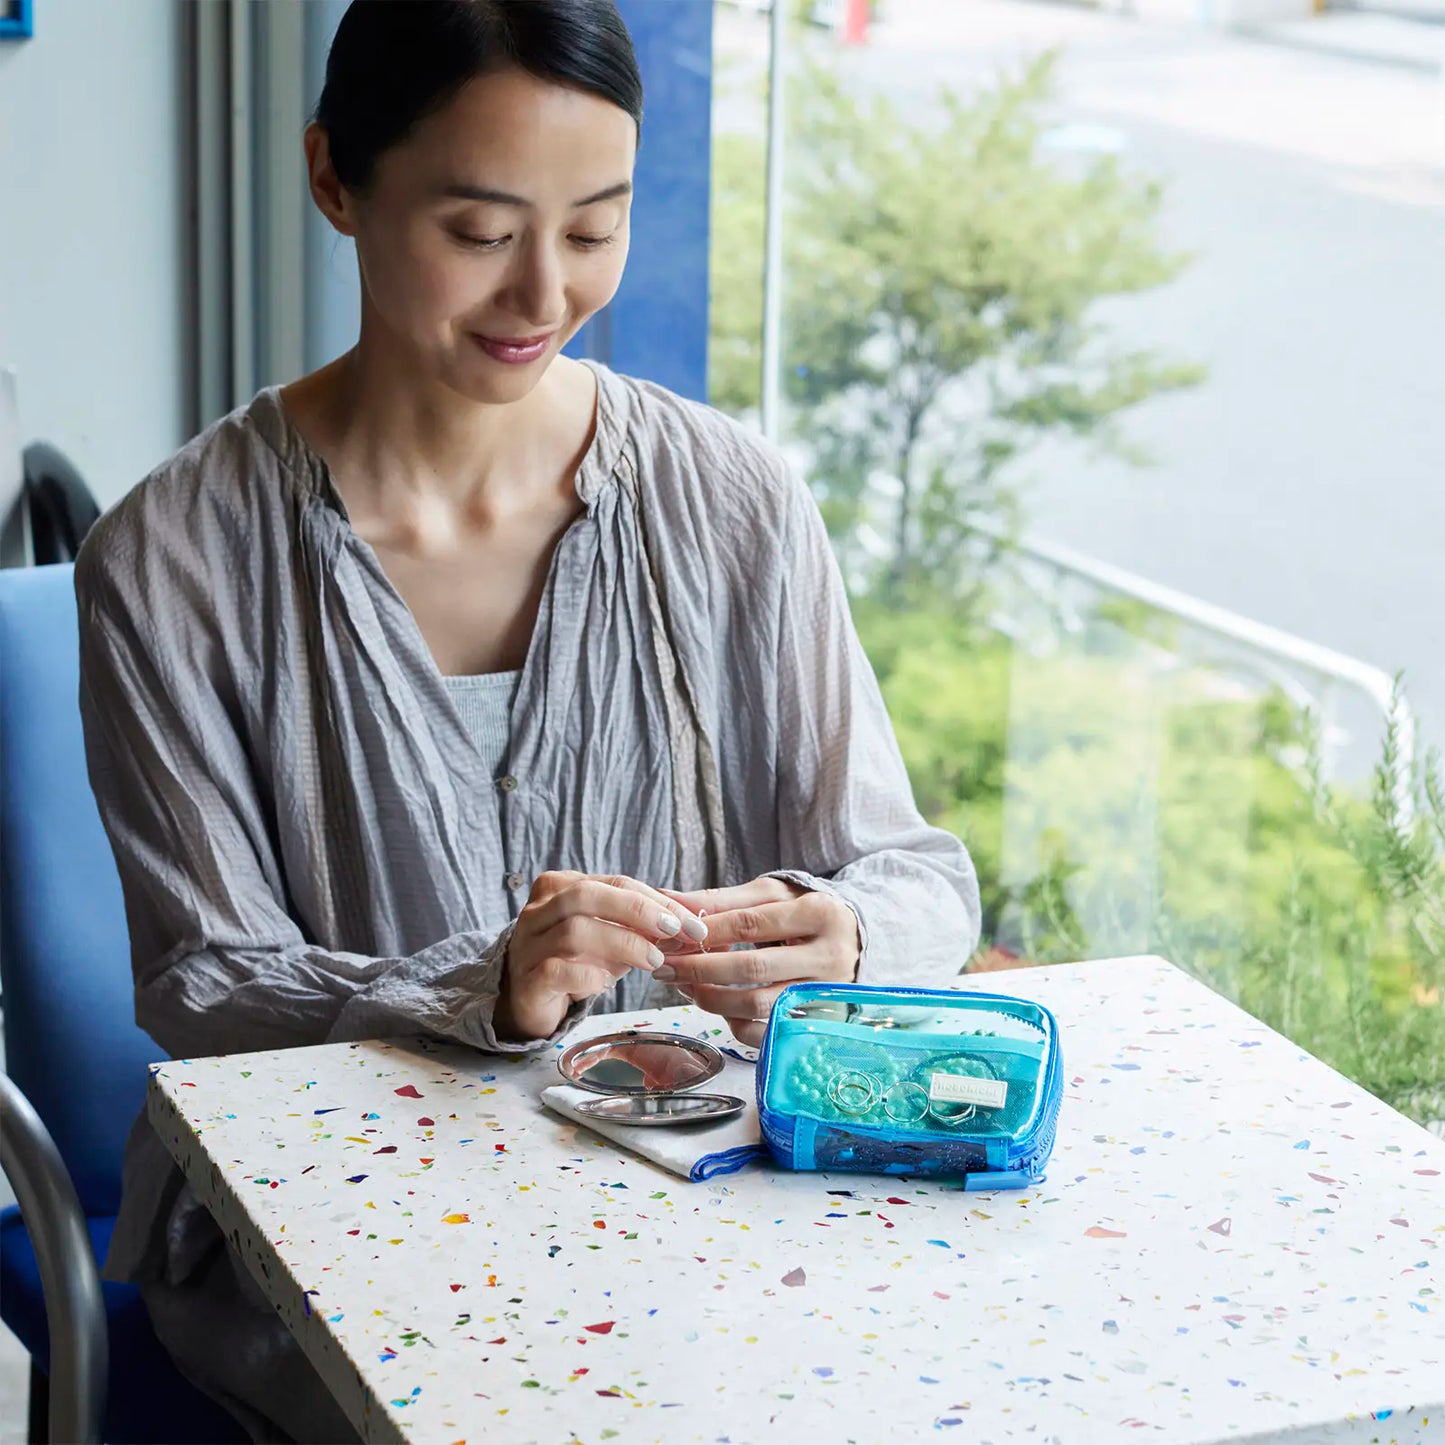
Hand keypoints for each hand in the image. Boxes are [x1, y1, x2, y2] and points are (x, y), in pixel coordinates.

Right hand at [496, 872, 708, 1040]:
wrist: (530, 1000)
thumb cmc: (575, 960)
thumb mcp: (609, 935)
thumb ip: (639, 925)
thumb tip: (687, 924)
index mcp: (560, 886)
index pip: (615, 882)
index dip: (657, 900)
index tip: (692, 922)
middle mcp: (539, 910)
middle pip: (589, 895)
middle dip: (639, 911)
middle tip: (674, 932)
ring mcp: (528, 944)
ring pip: (575, 931)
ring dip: (623, 944)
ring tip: (653, 961)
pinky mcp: (527, 980)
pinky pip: (558, 970)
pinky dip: (590, 975)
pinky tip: (608, 984)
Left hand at [654, 876, 860, 1047]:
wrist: (857, 941)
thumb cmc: (804, 914)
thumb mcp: (771, 896)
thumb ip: (720, 899)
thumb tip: (666, 897)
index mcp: (819, 914)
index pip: (751, 924)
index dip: (706, 931)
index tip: (670, 937)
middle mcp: (829, 956)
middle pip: (753, 968)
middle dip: (700, 969)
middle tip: (665, 967)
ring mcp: (826, 995)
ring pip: (757, 1006)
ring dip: (711, 998)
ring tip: (685, 986)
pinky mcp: (818, 1024)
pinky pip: (766, 1033)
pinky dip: (734, 1023)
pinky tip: (718, 1005)